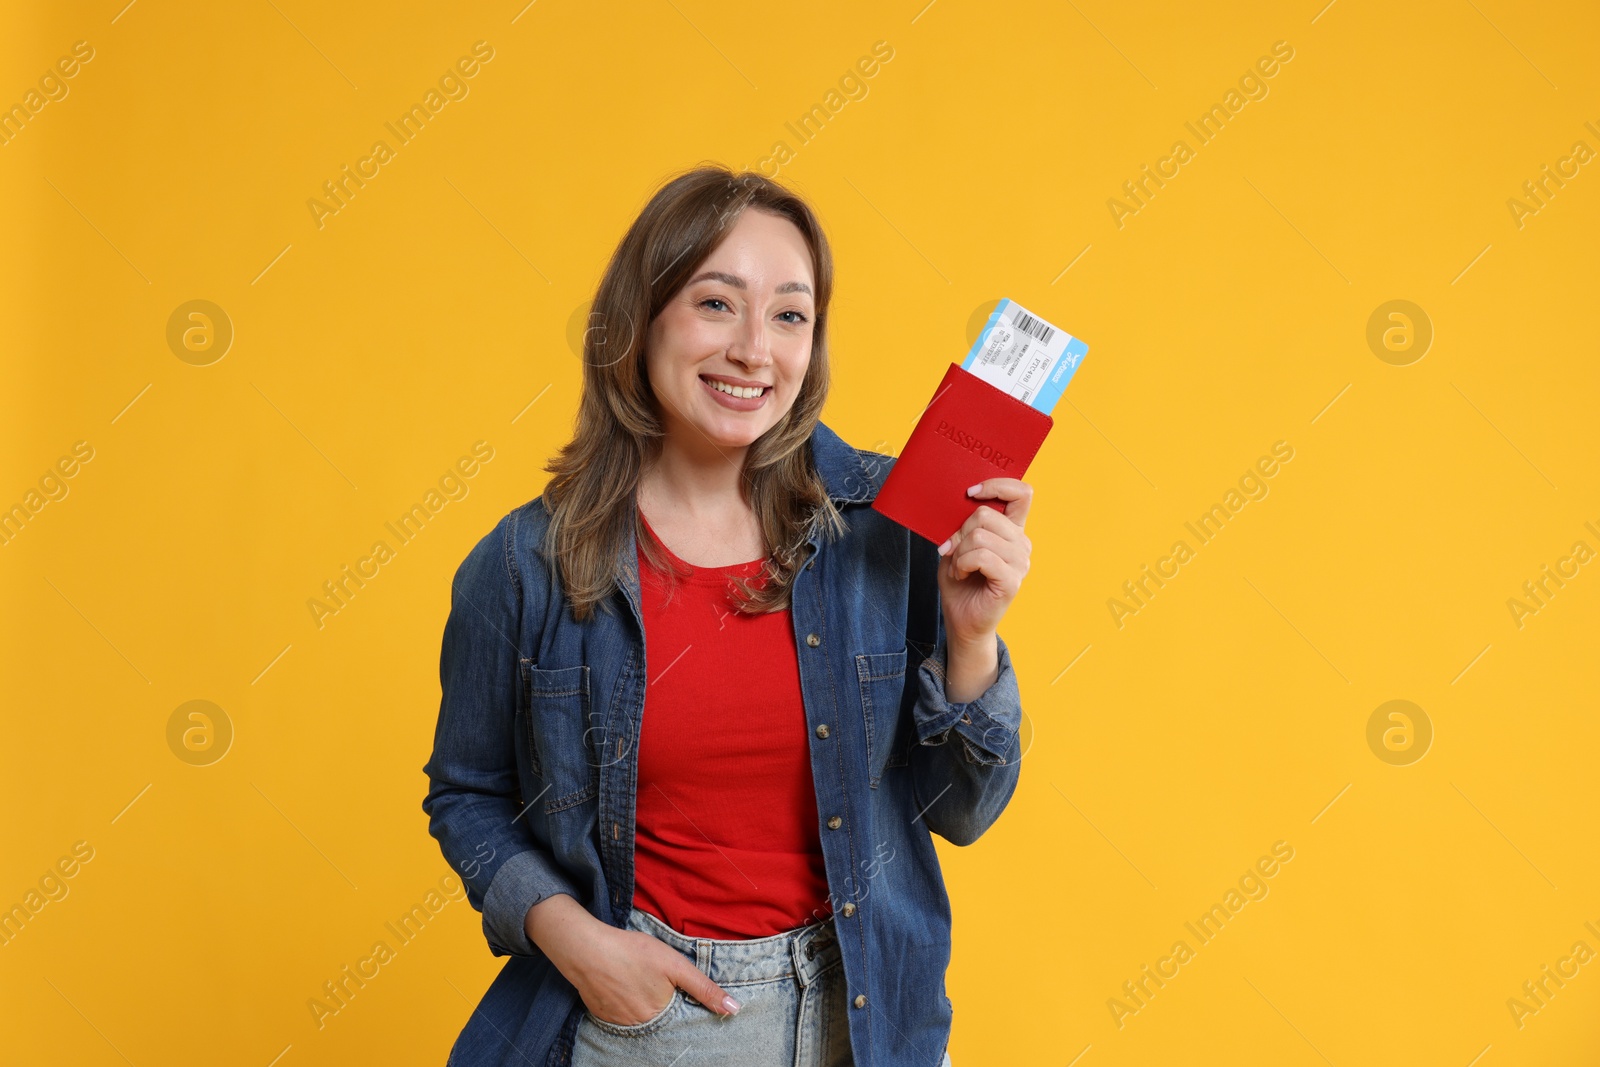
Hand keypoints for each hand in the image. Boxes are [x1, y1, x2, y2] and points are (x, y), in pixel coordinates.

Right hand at [525, 894, 740, 1024]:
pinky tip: (624, 986)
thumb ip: (704, 988)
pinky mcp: (603, 1015)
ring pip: (641, 1018)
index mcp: (661, 1016)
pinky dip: (626, 1004)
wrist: (587, 950)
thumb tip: (734, 1010)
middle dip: (663, 1006)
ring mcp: (619, 1023)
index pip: (681, 1021)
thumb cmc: (633, 953)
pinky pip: (622, 1015)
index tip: (679, 992)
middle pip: (661, 1020)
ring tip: (639, 982)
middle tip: (655, 982)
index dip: (683, 1006)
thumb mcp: (675, 965)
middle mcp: (641, 1026)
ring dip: (644, 1005)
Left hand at [934, 478, 1032, 646]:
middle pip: (986, 515)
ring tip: (958, 568)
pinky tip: (962, 574)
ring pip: (980, 536)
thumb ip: (965, 523)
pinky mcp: (1011, 581)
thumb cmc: (961, 582)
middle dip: (959, 532)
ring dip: (959, 553)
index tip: (970, 492)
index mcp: (1012, 530)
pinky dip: (962, 564)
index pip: (1021, 493)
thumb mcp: (958, 545)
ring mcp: (1020, 563)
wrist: (962, 620)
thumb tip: (960, 502)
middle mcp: (1021, 544)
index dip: (997, 485)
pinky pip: (981, 557)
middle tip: (953, 551)